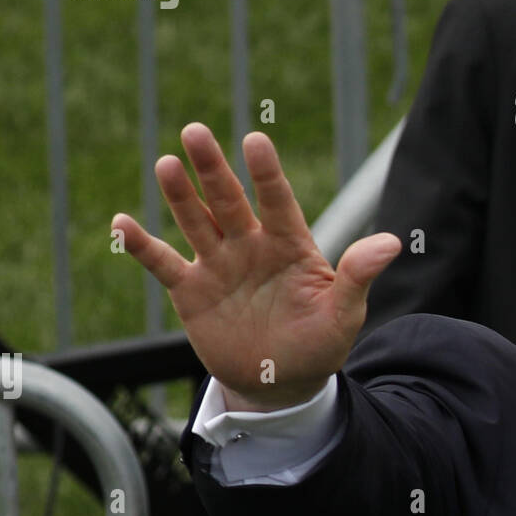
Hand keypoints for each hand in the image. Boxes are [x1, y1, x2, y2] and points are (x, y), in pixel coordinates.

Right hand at [112, 123, 401, 411]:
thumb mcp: (344, 314)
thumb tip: (393, 242)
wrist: (281, 384)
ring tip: (167, 163)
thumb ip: (358, 276)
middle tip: (195, 131)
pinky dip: (142, 245)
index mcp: (290, 244)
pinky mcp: (192, 292)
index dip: (266, 173)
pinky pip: (163, 264)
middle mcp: (251, 245)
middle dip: (212, 168)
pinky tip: (121, 222)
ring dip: (180, 195)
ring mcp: (219, 265)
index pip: (277, 201)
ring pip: (196, 221)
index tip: (256, 141)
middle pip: (228, 199)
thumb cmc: (320, 344)